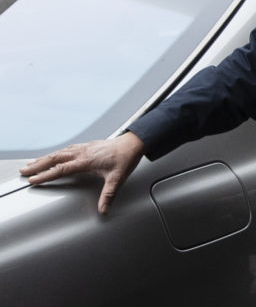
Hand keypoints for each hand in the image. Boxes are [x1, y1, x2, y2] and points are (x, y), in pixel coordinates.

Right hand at [19, 132, 145, 214]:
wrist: (133, 143)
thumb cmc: (125, 158)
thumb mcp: (117, 179)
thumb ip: (108, 195)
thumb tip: (103, 210)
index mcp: (86, 161)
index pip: (61, 169)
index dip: (46, 175)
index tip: (33, 179)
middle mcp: (82, 153)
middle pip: (55, 158)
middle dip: (38, 165)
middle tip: (24, 171)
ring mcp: (84, 148)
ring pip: (59, 152)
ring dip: (44, 158)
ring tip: (32, 163)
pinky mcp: (87, 146)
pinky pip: (67, 149)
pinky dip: (56, 153)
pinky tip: (53, 155)